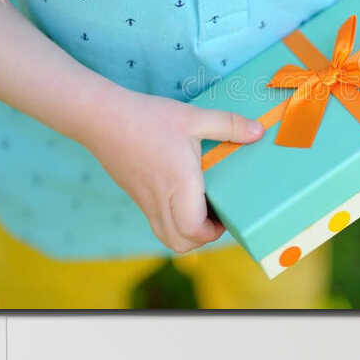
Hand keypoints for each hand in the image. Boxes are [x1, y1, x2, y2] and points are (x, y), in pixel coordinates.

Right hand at [78, 91, 261, 253]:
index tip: (226, 215)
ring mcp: (145, 201)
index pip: (194, 231)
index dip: (214, 232)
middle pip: (181, 243)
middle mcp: (160, 200)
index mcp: (178, 185)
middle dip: (202, 238)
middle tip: (215, 216)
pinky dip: (172, 222)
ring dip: (185, 234)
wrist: (100, 117)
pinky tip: (180, 196)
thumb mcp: (192, 117)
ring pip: (166, 237)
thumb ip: (227, 125)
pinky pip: (156, 223)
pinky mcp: (136, 196)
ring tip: (199, 210)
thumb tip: (258, 131)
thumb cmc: (147, 117)